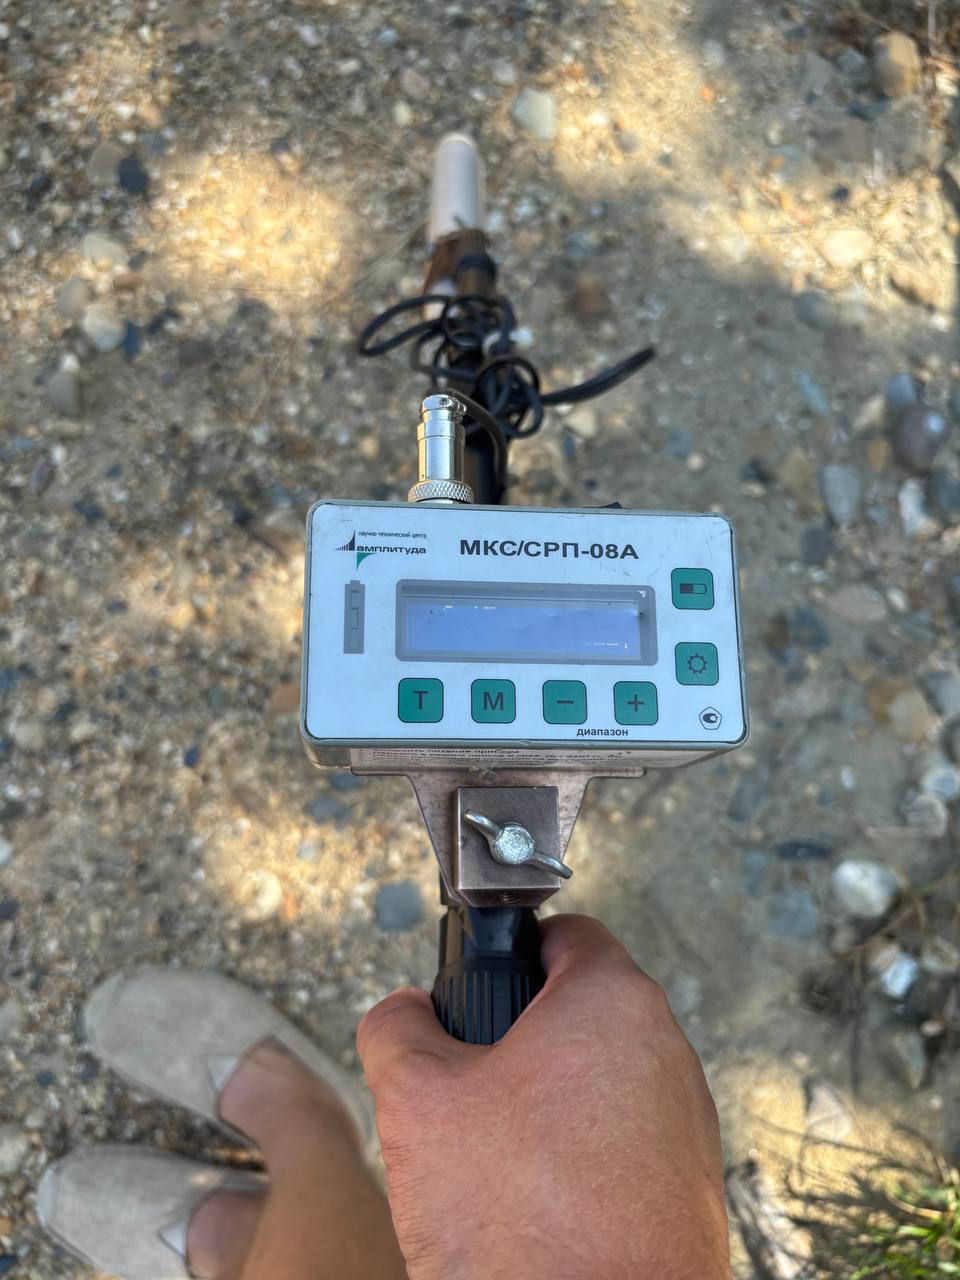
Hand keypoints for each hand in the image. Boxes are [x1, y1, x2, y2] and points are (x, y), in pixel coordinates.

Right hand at [358, 913, 730, 1279]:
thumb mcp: (416, 1101)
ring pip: (598, 1079)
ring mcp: (685, 1120)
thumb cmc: (524, 1224)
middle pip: (578, 1010)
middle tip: (471, 1092)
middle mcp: (665, 1048)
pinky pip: (621, 1141)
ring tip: (499, 1162)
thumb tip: (402, 1013)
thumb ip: (397, 1028)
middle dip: (519, 1044)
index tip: (479, 996)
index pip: (562, 933)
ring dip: (546, 1105)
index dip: (509, 954)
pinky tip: (534, 1204)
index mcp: (611, 1001)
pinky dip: (579, 1158)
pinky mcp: (687, 1183)